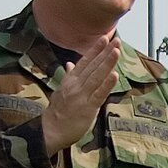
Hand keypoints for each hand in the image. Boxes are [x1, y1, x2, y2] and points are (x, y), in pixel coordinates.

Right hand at [41, 35, 121, 154]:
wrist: (51, 129)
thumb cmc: (58, 111)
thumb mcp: (62, 89)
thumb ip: (69, 76)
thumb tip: (70, 63)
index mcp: (71, 80)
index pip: (85, 61)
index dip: (95, 49)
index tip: (104, 38)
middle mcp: (76, 85)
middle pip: (93, 66)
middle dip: (105, 52)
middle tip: (116, 39)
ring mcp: (82, 95)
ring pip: (96, 76)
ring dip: (107, 63)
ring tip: (116, 51)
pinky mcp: (88, 108)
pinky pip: (99, 94)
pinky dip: (107, 84)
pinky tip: (114, 75)